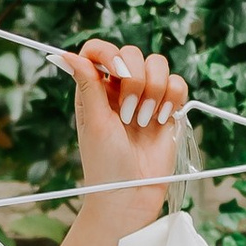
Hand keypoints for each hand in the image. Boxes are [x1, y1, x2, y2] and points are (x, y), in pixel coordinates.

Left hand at [69, 40, 189, 205]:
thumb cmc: (105, 164)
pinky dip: (172, 98)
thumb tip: (67, 54)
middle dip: (134, 80)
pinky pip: (177, 83)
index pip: (98, 51)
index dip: (108, 53)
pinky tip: (160, 119)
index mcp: (95, 89)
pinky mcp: (167, 108)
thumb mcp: (95, 122)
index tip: (115, 71)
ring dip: (153, 90)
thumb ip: (88, 85)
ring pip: (157, 64)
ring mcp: (145, 97)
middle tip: (128, 114)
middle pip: (132, 53)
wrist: (132, 194)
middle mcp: (119, 88)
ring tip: (143, 121)